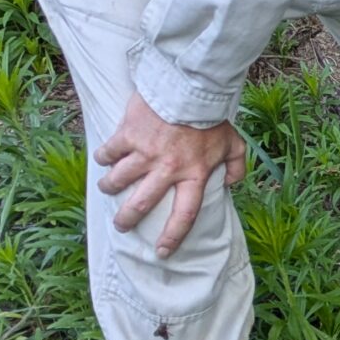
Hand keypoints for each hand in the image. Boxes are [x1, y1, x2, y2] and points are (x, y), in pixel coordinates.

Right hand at [95, 92, 246, 258]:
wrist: (189, 87)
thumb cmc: (212, 117)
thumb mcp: (234, 143)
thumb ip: (236, 166)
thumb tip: (230, 184)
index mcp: (194, 174)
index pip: (185, 214)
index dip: (172, 236)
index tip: (161, 252)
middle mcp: (167, 169)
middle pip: (142, 204)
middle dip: (128, 219)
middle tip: (122, 225)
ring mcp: (145, 153)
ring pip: (118, 179)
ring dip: (110, 187)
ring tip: (107, 190)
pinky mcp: (128, 134)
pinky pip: (109, 152)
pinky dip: (103, 157)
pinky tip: (103, 159)